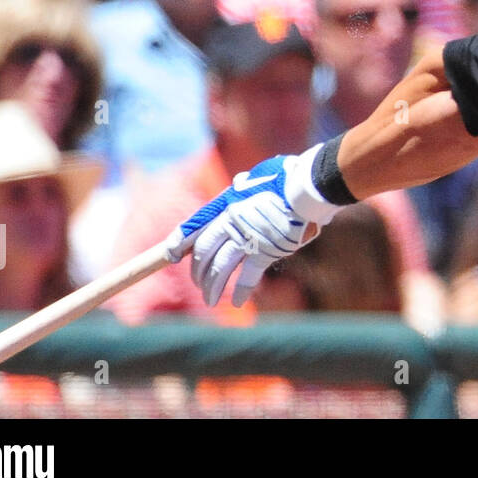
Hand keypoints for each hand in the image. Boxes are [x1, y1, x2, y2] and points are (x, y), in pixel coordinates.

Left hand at [164, 145, 339, 306]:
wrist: (307, 189)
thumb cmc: (285, 178)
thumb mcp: (257, 176)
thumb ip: (244, 186)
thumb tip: (239, 184)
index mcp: (226, 204)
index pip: (195, 226)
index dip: (179, 242)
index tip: (169, 253)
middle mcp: (231, 223)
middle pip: (204, 252)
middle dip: (197, 270)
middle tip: (197, 280)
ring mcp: (247, 240)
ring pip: (220, 269)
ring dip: (212, 287)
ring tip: (210, 299)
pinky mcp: (265, 253)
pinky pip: (248, 277)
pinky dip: (242, 291)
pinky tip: (237, 302)